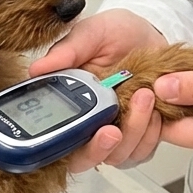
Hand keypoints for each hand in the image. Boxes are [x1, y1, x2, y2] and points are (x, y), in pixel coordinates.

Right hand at [28, 9, 168, 173]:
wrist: (153, 34)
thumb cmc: (118, 34)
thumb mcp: (92, 33)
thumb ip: (67, 51)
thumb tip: (35, 69)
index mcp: (67, 104)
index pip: (54, 141)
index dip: (61, 148)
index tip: (80, 132)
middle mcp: (88, 125)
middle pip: (84, 159)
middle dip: (99, 149)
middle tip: (112, 130)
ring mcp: (115, 132)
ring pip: (118, 156)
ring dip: (132, 132)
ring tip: (145, 96)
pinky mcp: (141, 135)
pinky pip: (144, 150)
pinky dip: (151, 133)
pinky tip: (157, 109)